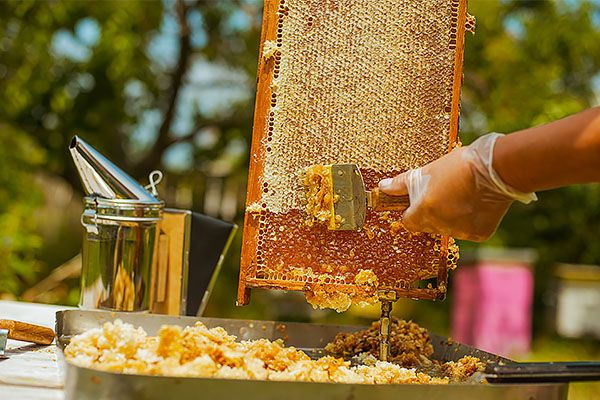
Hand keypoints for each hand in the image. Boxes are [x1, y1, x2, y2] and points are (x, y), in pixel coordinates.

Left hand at [378, 133, 535, 241]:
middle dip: (430, 213)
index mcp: (424, 211)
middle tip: (443, 193)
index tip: (420, 201)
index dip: (412, 211)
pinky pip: (467, 230)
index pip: (408, 222)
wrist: (495, 168)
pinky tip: (474, 203)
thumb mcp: (426, 171)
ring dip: (450, 217)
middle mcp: (441, 225)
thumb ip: (401, 184)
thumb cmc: (458, 166)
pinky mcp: (479, 234)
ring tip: (460, 195)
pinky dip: (469, 221)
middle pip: (427, 226)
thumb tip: (382, 187)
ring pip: (447, 229)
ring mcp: (461, 232)